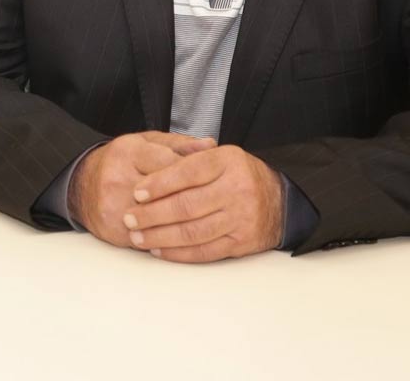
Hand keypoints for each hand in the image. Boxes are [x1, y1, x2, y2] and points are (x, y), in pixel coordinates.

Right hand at [71, 131, 216, 248]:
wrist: (81, 184)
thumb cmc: (121, 162)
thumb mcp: (147, 143)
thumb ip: (179, 144)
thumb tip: (210, 145)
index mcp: (129, 152)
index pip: (171, 165)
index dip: (195, 177)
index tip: (211, 183)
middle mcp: (117, 176)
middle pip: (166, 195)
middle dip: (192, 202)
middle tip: (212, 206)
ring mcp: (112, 204)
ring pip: (158, 220)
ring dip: (182, 224)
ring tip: (201, 223)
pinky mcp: (111, 227)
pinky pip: (147, 236)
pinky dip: (166, 238)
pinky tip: (181, 236)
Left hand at [122, 144, 286, 262]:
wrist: (280, 200)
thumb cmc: (239, 175)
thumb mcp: (219, 156)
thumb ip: (187, 159)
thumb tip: (149, 173)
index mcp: (227, 162)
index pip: (187, 172)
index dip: (159, 183)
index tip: (136, 192)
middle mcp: (236, 190)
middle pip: (187, 205)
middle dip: (152, 214)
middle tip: (129, 218)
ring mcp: (240, 218)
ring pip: (193, 231)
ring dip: (160, 237)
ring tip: (137, 237)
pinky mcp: (242, 242)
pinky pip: (205, 251)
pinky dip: (179, 253)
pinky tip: (160, 250)